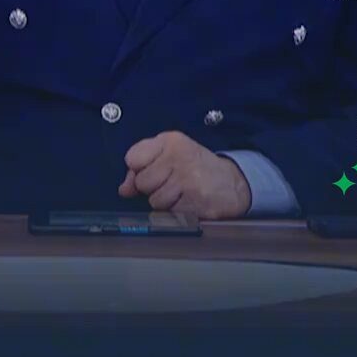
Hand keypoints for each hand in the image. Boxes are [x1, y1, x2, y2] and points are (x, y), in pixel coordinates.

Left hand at [118, 131, 251, 219]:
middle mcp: (179, 157)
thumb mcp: (168, 155)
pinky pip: (170, 215)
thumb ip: (142, 166)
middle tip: (171, 183)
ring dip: (165, 203)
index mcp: (170, 141)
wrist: (233, 183)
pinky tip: (189, 203)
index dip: (139, 169)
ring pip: (155, 202)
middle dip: (152, 188)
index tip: (152, 169)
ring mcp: (188, 180)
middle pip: (142, 183)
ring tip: (181, 194)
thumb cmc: (195, 167)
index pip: (133, 158)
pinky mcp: (196, 203)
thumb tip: (123, 189)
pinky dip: (177, 213)